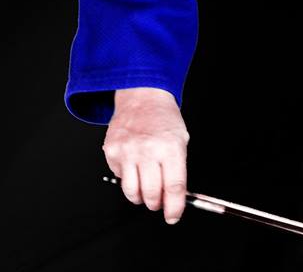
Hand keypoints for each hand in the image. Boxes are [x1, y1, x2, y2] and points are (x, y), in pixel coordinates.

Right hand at [102, 87, 189, 223]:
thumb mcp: (181, 140)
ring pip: (132, 192)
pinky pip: (119, 178)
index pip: (174, 187)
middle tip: (159, 202)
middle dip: (157, 204)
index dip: (174, 207)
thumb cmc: (164, 119)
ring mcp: (127, 152)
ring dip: (140, 197)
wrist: (142, 97)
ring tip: (146, 190)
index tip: (173, 216)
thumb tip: (174, 198)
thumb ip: (178, 169)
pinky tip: (134, 166)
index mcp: (171, 148)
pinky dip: (127, 179)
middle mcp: (148, 150)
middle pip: (152, 193)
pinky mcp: (111, 152)